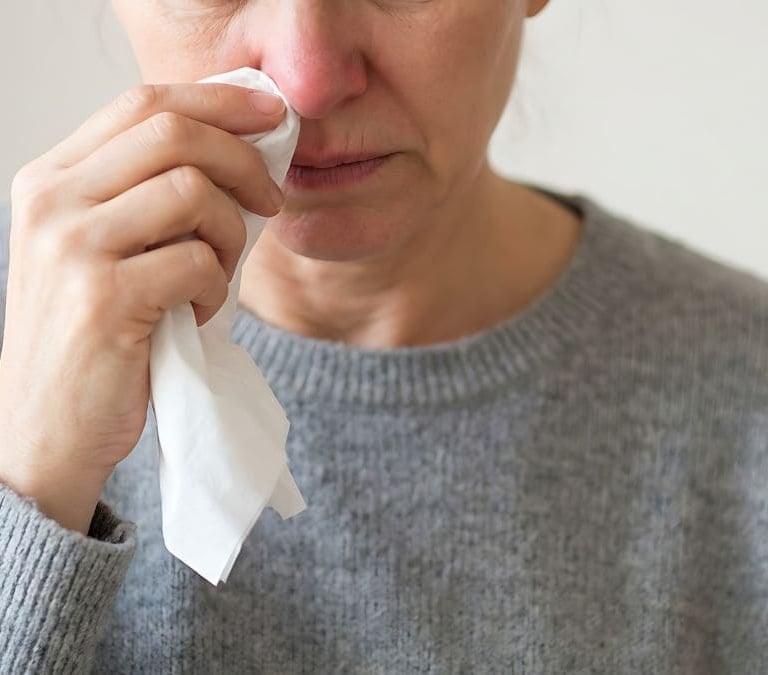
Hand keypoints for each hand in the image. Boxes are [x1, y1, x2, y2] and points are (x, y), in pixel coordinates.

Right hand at [0, 82, 285, 532]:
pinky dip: (216, 287)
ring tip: (218, 276)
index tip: (270, 114)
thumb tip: (240, 157)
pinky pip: (198, 262)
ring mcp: (73, 247)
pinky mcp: (104, 298)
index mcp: (54, 180)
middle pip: (174, 134)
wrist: (47, 431)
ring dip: (231, 235)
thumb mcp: (105, 253)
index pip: (143, 103)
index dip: (218, 101)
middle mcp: (54, 201)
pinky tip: (197, 314)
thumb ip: (148, 199)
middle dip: (243, 161)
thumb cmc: (92, 341)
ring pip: (192, 193)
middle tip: (271, 199)